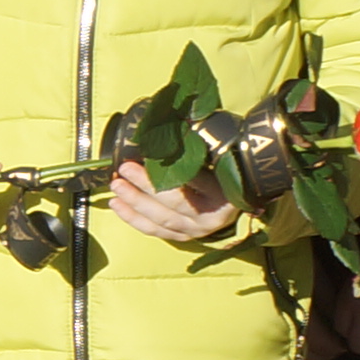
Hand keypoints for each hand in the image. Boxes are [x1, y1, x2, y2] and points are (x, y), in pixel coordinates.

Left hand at [103, 157, 243, 245]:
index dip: (169, 169)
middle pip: (174, 202)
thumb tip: (172, 123)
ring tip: (117, 187)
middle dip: (145, 186)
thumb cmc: (228, 169)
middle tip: (124, 170)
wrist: (243, 196)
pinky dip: (134, 219)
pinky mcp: (186, 236)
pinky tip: (118, 206)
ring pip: (161, 219)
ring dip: (134, 203)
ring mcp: (198, 229)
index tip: (144, 155)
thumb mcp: (220, 154)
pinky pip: (156, 231)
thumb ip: (200, 144)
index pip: (194, 180)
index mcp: (225, 192)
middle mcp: (211, 215)